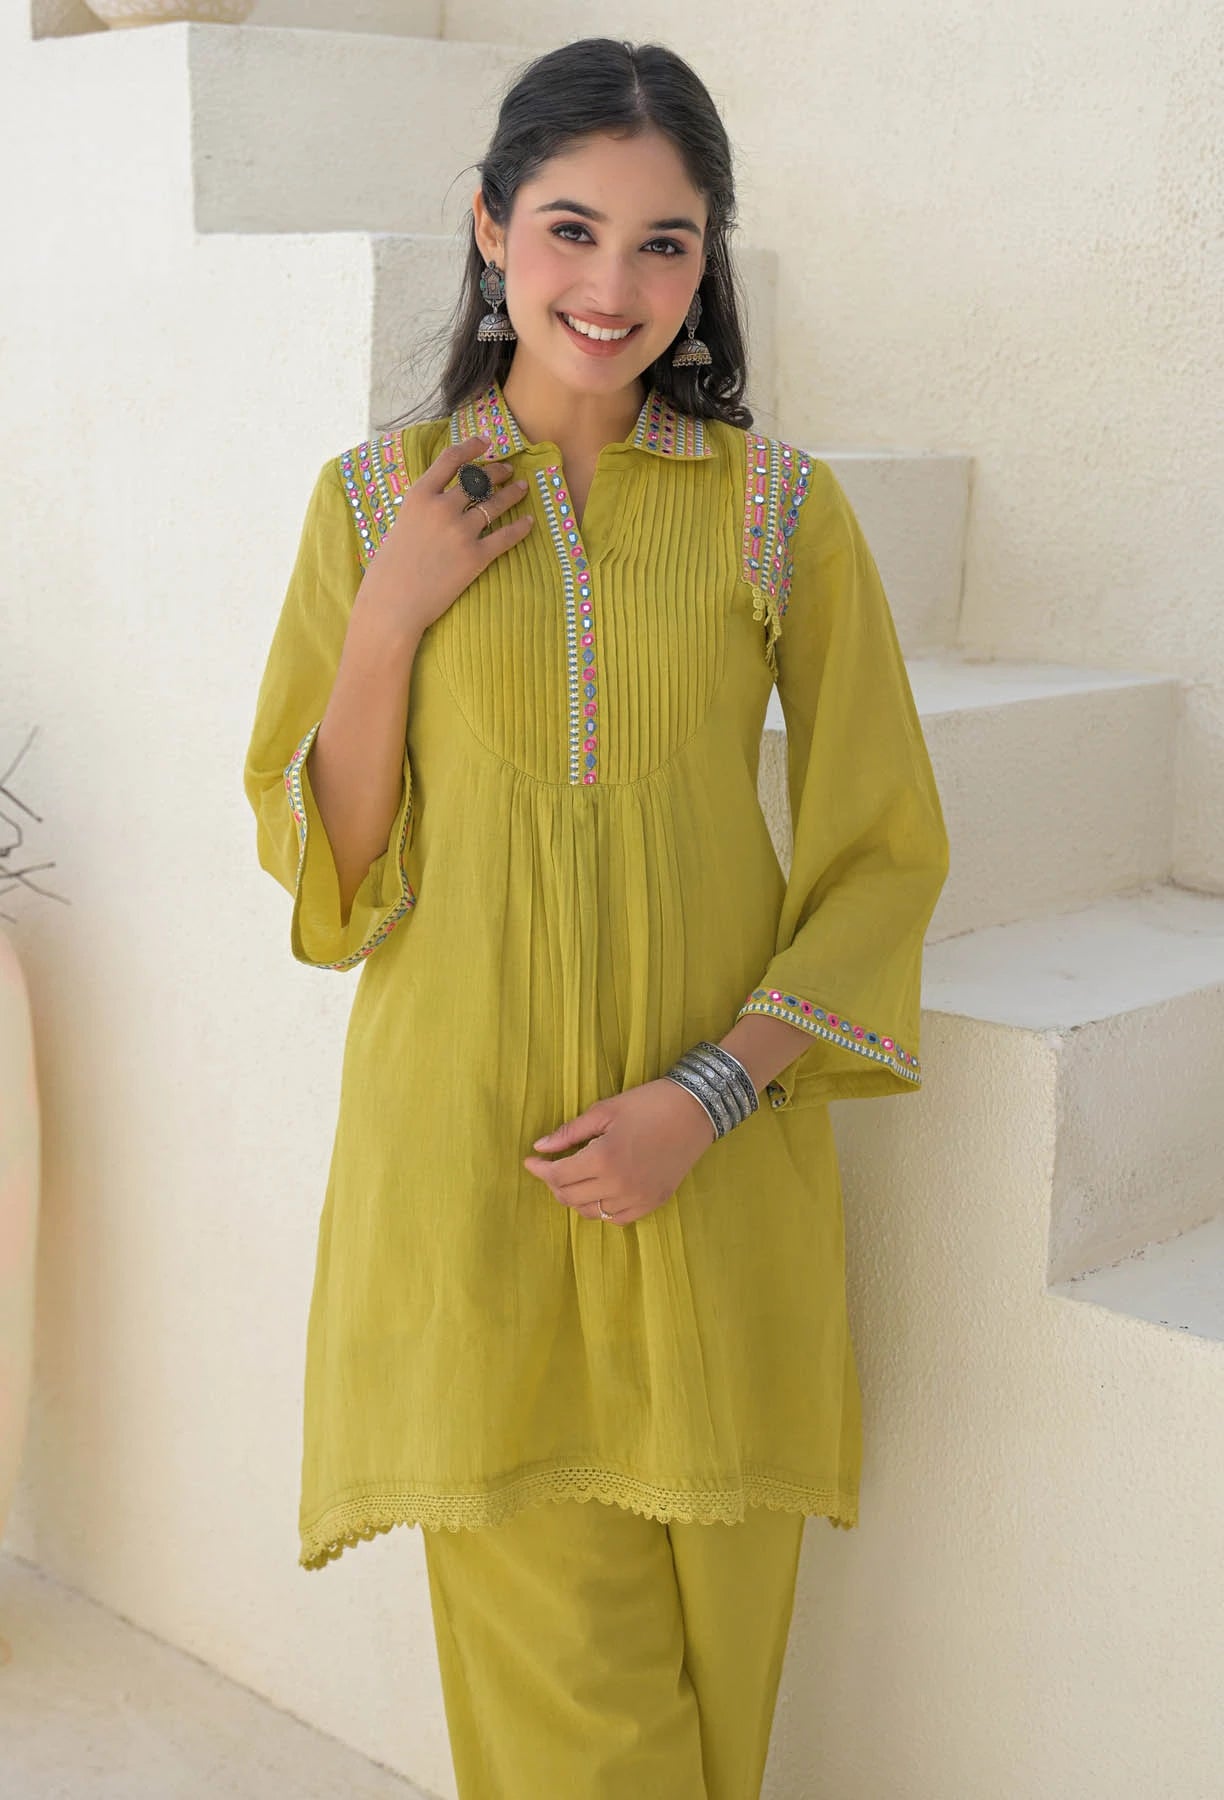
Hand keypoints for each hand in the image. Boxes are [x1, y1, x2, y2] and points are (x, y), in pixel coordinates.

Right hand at [358, 433, 533, 638]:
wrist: (393, 603)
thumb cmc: (390, 569)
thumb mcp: (402, 524)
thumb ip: (423, 508)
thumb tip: (443, 498)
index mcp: (419, 496)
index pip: (451, 460)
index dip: (471, 447)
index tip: (485, 442)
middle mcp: (442, 508)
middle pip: (477, 480)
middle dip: (497, 472)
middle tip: (508, 471)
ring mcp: (460, 532)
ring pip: (494, 505)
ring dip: (512, 494)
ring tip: (523, 489)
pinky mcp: (475, 557)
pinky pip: (505, 537)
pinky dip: (520, 528)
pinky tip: (528, 522)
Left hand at [523, 1079, 717, 1225]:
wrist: (695, 1110)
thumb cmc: (648, 1104)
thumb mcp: (604, 1110)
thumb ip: (569, 1132)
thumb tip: (539, 1148)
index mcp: (603, 1159)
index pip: (558, 1176)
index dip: (540, 1170)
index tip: (531, 1161)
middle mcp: (618, 1185)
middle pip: (570, 1198)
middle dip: (554, 1183)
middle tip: (552, 1167)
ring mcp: (638, 1198)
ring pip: (592, 1212)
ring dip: (577, 1198)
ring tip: (575, 1179)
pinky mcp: (653, 1202)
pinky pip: (617, 1218)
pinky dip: (603, 1209)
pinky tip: (601, 1191)